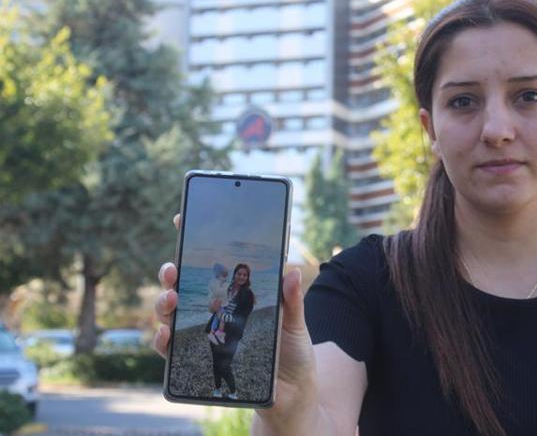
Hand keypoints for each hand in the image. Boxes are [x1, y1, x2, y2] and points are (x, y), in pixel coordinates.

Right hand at [153, 214, 323, 432]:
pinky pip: (171, 349)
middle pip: (184, 284)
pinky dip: (163, 339)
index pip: (212, 264)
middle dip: (171, 272)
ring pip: (171, 312)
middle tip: (172, 269)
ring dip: (163, 302)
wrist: (290, 395)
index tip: (182, 219)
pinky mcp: (197, 360)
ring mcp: (203, 333)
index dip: (195, 241)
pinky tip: (165, 333)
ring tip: (169, 298)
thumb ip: (291, 300)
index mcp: (236, 295)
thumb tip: (292, 271)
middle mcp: (214, 310)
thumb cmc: (291, 354)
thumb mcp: (295, 325)